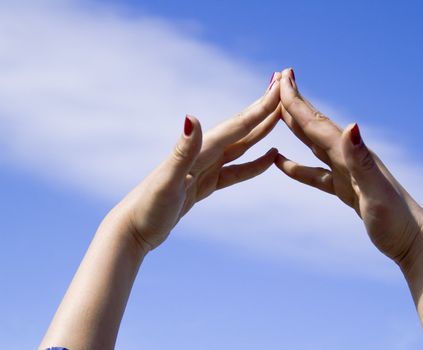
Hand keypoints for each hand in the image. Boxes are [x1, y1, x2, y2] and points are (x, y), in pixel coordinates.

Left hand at [110, 76, 281, 251]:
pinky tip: (268, 158)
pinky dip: (254, 163)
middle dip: (263, 110)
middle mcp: (202, 154)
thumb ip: (183, 150)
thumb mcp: (167, 181)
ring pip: (240, 146)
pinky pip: (236, 169)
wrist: (133, 229)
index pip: (236, 126)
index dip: (260, 108)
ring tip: (280, 117)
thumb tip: (192, 116)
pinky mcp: (204, 184)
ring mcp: (204, 169)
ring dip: (260, 131)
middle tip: (285, 90)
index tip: (280, 88)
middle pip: (240, 129)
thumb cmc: (147, 207)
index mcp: (199, 151)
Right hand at [274, 69, 422, 267]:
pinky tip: (282, 161)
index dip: (297, 103)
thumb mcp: (376, 190)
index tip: (281, 79)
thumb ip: (360, 159)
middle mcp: (349, 158)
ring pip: (314, 145)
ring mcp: (347, 173)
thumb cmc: (397, 219)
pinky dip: (297, 166)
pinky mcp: (345, 188)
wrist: (413, 241)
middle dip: (296, 105)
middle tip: (279, 81)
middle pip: (315, 127)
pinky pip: (315, 173)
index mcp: (353, 154)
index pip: (318, 124)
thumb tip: (350, 125)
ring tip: (278, 112)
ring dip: (296, 127)